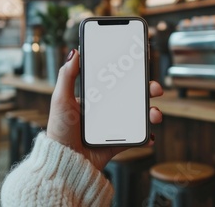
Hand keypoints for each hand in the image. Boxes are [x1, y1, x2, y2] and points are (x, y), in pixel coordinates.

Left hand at [47, 49, 163, 170]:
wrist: (64, 162)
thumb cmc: (59, 130)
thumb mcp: (61, 99)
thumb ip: (67, 75)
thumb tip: (75, 52)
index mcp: (94, 98)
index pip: (115, 81)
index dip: (130, 74)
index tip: (141, 66)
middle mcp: (106, 111)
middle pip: (133, 97)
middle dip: (148, 91)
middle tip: (155, 89)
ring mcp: (113, 127)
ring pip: (138, 116)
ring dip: (151, 113)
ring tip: (154, 114)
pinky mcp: (117, 144)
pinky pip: (136, 139)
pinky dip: (146, 137)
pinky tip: (149, 136)